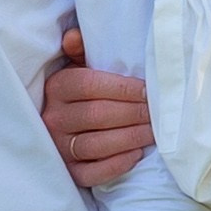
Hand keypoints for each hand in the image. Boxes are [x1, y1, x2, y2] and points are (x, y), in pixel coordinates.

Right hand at [43, 29, 152, 191]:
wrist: (63, 127)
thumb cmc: (82, 94)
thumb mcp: (78, 68)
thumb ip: (80, 51)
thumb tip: (74, 37)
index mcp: (57, 88)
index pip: (89, 86)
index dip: (122, 89)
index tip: (148, 91)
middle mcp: (53, 118)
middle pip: (96, 115)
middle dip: (133, 114)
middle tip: (157, 114)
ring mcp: (58, 147)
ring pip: (95, 145)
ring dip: (130, 138)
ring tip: (153, 133)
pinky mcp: (67, 172)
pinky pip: (91, 173)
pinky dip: (115, 165)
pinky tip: (136, 155)